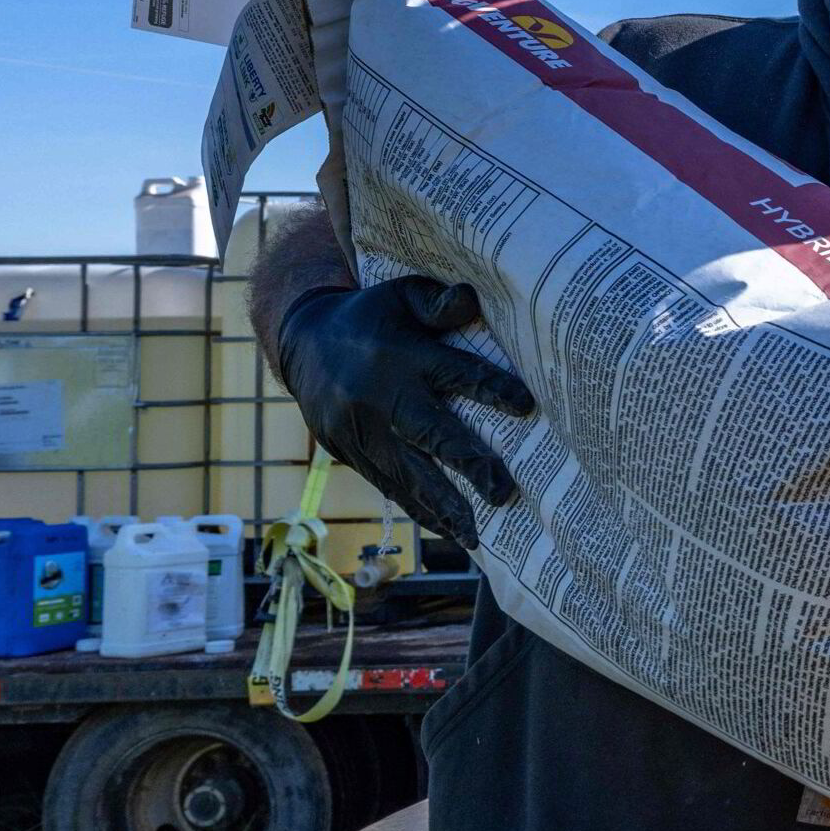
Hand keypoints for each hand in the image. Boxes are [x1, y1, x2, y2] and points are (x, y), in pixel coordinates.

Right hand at [273, 277, 534, 548]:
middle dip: (469, 465)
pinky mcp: (347, 451)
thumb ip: (437, 303)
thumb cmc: (372, 318)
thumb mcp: (400, 295)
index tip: (526, 406)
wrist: (302, 342)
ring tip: (478, 535)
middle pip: (431, 434)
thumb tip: (469, 302)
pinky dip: (418, 509)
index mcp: (400, 354)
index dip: (491, 388)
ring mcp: (359, 429)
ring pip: (407, 473)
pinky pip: (387, 485)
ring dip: (444, 505)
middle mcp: (378, 395)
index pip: (455, 372)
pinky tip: (447, 530)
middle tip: (505, 493)